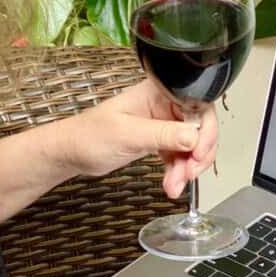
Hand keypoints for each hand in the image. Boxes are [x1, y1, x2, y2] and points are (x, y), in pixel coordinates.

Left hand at [67, 79, 217, 198]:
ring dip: (188, 167)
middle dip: (198, 153)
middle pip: (200, 126)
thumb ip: (163, 134)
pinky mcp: (159, 140)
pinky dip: (179, 171)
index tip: (198, 152)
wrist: (72, 153)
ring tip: (175, 184)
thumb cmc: (88, 135)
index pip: (197, 104)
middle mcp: (163, 104)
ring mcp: (162, 123)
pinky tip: (172, 184)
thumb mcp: (127, 134)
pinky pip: (180, 155)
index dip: (204, 129)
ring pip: (192, 144)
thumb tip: (193, 136)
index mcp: (157, 92)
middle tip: (190, 171)